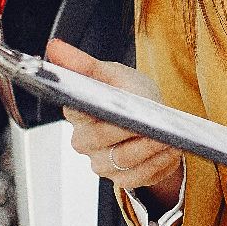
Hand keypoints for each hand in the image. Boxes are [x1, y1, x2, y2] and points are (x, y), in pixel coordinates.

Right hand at [45, 39, 182, 204]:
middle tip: (151, 122)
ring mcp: (101, 163)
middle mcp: (83, 142)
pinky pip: (139, 177)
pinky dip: (158, 163)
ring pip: (123, 160)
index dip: (94, 108)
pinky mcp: (122, 179)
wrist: (152, 120)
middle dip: (128, 129)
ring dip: (149, 148)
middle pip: (101, 138)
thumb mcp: (112, 74)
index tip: (113, 104)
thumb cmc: (127, 94)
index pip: (76, 110)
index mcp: (77, 113)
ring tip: (168, 136)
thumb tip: (54, 46)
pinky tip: (172, 149)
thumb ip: (85, 64)